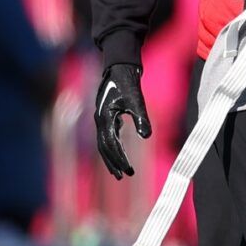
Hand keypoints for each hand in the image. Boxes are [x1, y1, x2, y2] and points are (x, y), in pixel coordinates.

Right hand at [94, 63, 149, 179]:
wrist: (119, 69)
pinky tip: (120, 153)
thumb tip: (146, 136)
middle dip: (113, 162)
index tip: (128, 170)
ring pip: (103, 143)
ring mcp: (101, 118)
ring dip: (111, 157)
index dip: (119, 158)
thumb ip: (141, 118)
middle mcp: (99, 120)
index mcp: (104, 118)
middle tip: (122, 176)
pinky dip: (112, 147)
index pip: (110, 144)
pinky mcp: (105, 116)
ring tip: (119, 171)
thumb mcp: (137, 100)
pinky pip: (107, 136)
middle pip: (103, 147)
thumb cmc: (127, 83)